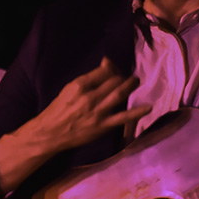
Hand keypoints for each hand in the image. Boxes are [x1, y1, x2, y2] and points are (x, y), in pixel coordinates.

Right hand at [25, 57, 150, 151]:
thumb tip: (105, 66)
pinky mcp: (103, 126)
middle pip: (114, 81)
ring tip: (136, 81)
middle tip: (125, 77)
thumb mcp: (69, 89)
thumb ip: (88, 79)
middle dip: (122, 76)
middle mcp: (90, 97)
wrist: (51, 132)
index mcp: (80, 85)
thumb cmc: (58, 109)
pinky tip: (148, 107)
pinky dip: (136, 112)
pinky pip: (123, 118)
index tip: (113, 69)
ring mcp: (98, 112)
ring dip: (130, 86)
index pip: (103, 71)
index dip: (112, 67)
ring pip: (119, 94)